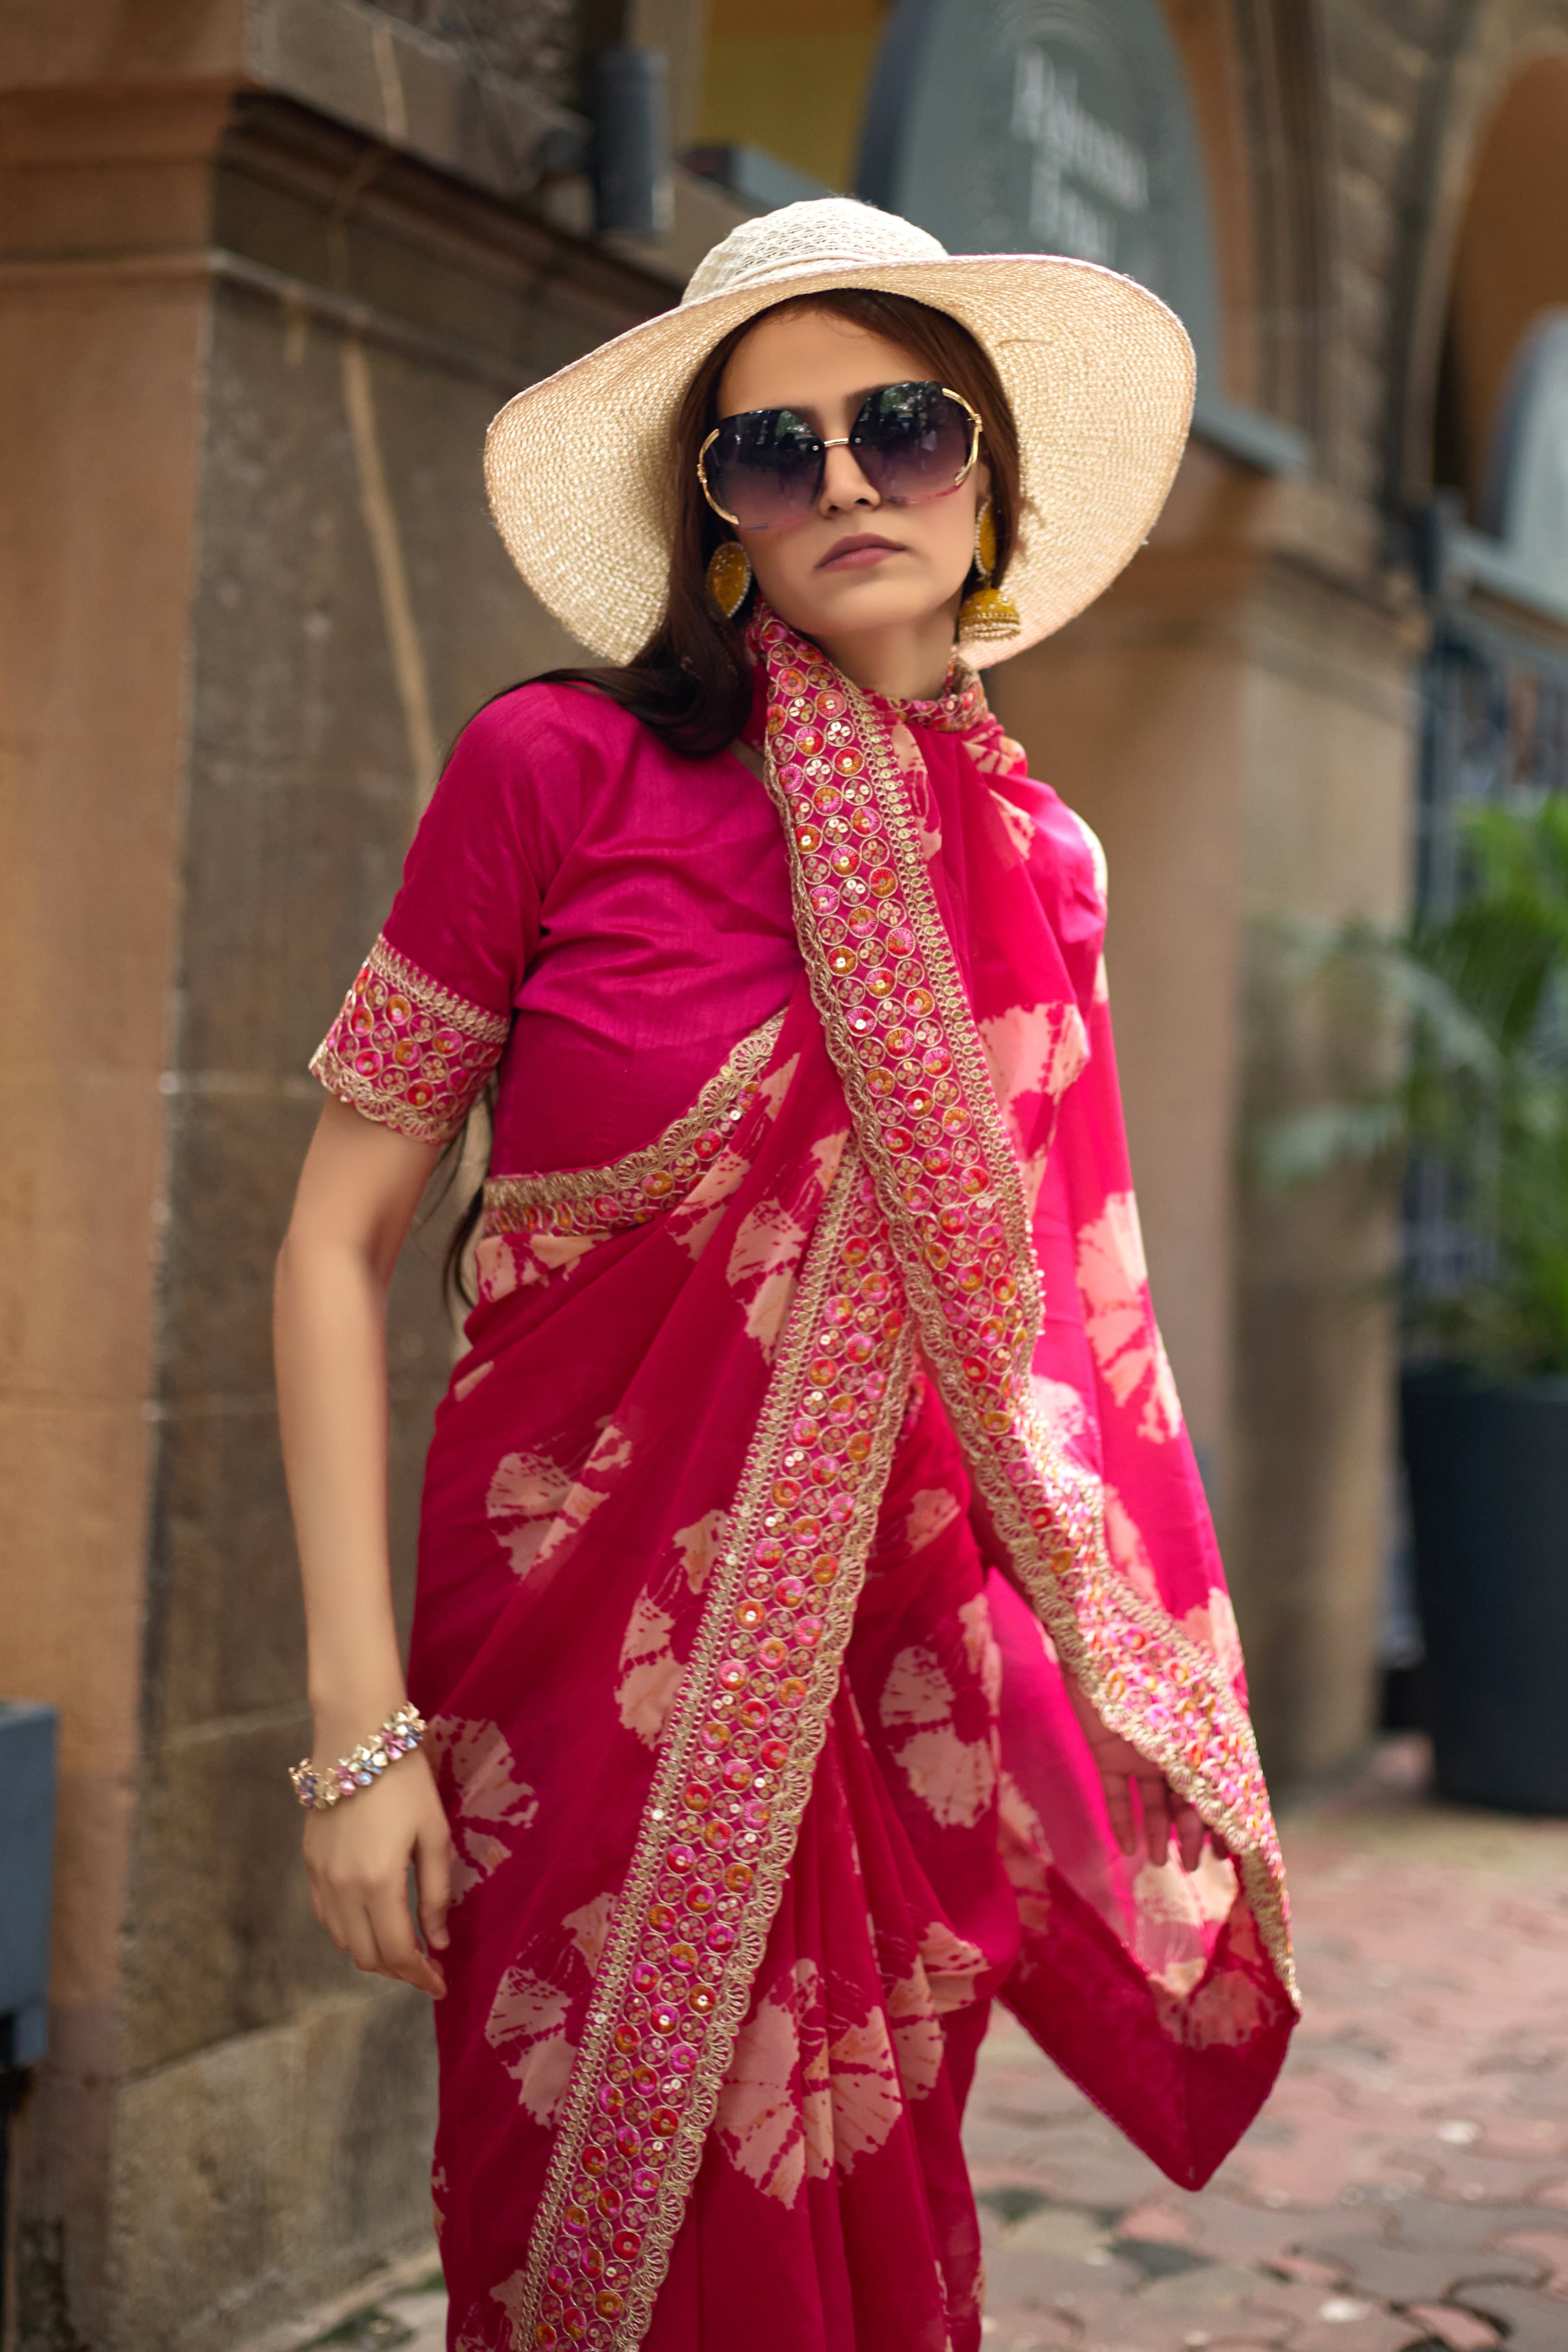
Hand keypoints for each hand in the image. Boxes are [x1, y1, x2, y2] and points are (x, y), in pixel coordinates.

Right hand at [303, 1749, 452, 1995]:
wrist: (357, 1736)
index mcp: (378, 1883)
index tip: (441, 1983)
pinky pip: (327, 1915)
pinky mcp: (309, 1862)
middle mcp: (342, 1888)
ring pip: (343, 1939)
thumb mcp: (434, 1835)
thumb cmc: (406, 1781)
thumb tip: (438, 1940)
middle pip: (366, 1955)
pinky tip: (372, 1920)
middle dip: (398, 1970)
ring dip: (372, 1952)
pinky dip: (349, 1929)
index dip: (419, 1975)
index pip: (396, 1952)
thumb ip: (435, 1892)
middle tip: (426, 1967)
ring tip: (403, 1945)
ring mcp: (320, 1877)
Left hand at [1063, 1669, 1226, 1873]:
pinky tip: (1128, 1848)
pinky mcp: (1107, 1753)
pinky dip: (1122, 1820)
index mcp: (1201, 1736)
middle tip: (1195, 1866)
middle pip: (1186, 1799)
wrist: (1098, 1642)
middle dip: (1191, 1834)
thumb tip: (1235, 1799)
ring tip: (1159, 1864)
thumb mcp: (1192, 1713)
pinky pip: (1117, 1794)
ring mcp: (1140, 1752)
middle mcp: (1173, 1748)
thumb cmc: (1154, 1670)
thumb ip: (1208, 1756)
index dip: (1224, 1819)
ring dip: (1158, 1834)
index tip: (1232, 1853)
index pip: (1218, 1786)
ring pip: (1154, 1802)